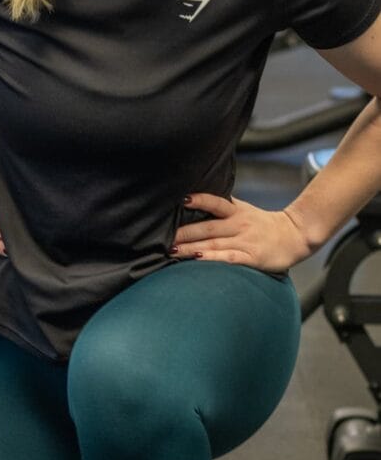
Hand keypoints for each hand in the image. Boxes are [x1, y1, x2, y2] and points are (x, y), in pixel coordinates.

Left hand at [171, 193, 309, 271]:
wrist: (296, 236)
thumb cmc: (265, 225)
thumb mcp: (245, 211)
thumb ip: (223, 208)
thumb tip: (195, 202)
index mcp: (237, 211)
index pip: (215, 202)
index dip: (199, 200)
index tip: (181, 199)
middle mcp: (239, 224)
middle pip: (207, 227)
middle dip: (183, 233)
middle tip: (162, 237)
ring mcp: (245, 241)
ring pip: (213, 244)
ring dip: (191, 248)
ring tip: (172, 250)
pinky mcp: (252, 257)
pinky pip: (229, 258)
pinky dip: (213, 259)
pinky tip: (198, 260)